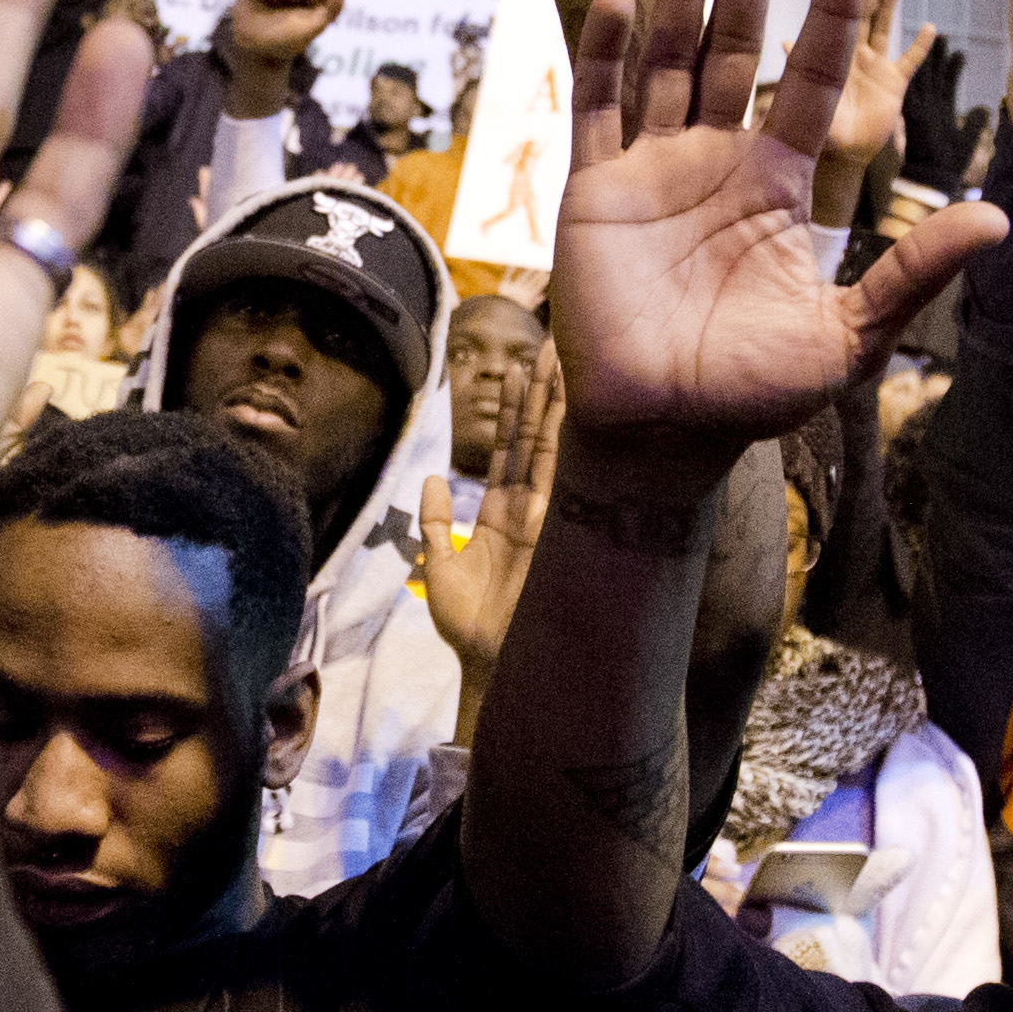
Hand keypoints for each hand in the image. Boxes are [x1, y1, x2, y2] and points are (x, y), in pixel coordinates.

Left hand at [419, 342, 558, 675]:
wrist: (490, 669)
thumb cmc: (470, 630)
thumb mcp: (440, 568)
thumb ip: (435, 524)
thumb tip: (432, 480)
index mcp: (505, 513)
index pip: (514, 448)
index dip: (517, 408)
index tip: (520, 365)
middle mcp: (534, 509)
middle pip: (541, 437)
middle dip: (547, 390)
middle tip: (557, 342)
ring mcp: (551, 518)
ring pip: (558, 448)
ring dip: (561, 403)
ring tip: (566, 357)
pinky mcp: (561, 533)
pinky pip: (568, 479)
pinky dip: (574, 442)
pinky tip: (580, 408)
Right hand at [547, 0, 1001, 500]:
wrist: (664, 433)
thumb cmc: (754, 392)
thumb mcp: (851, 333)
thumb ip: (914, 273)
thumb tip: (998, 220)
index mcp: (777, 184)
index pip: (809, 82)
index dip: (828, 19)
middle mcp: (714, 161)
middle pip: (731, 50)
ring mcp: (651, 171)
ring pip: (664, 61)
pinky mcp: (592, 192)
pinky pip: (595, 109)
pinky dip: (602, 54)